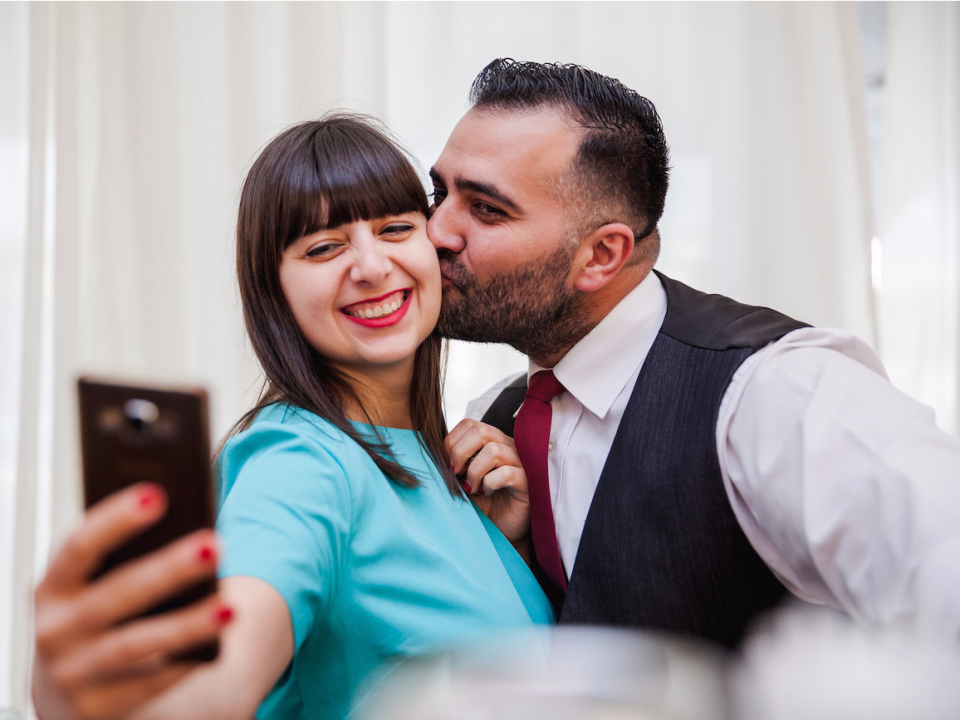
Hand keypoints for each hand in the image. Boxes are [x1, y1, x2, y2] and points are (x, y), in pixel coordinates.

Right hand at [32, 483, 231, 719]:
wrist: (71, 691)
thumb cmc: (97, 615)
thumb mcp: (96, 586)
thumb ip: (125, 557)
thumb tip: (188, 523)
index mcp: (51, 588)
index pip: (78, 547)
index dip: (114, 520)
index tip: (157, 494)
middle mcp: (53, 631)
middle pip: (115, 595)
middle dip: (167, 569)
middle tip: (214, 544)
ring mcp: (71, 674)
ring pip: (135, 644)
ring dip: (186, 625)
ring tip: (231, 607)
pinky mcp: (95, 709)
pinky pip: (150, 682)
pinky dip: (185, 663)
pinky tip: (218, 645)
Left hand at [445, 420, 529, 544]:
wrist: (499, 529)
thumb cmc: (480, 503)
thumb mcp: (461, 479)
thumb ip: (451, 463)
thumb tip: (431, 452)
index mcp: (491, 440)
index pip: (469, 424)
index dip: (452, 442)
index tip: (448, 466)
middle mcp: (507, 446)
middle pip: (481, 430)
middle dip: (460, 453)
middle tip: (456, 474)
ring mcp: (520, 463)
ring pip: (494, 450)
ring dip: (475, 472)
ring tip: (472, 488)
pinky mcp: (527, 483)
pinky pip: (507, 473)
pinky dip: (490, 483)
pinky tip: (487, 493)